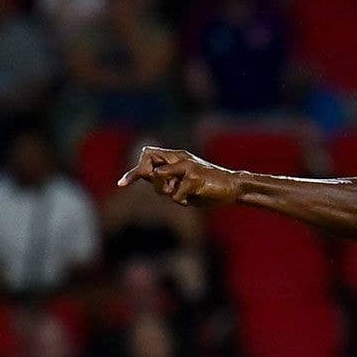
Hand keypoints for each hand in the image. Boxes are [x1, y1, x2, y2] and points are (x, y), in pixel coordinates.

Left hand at [118, 146, 241, 205]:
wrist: (234, 186)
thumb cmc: (209, 187)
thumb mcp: (185, 183)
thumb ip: (168, 180)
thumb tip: (147, 179)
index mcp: (177, 157)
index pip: (147, 155)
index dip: (134, 171)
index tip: (121, 184)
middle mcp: (180, 158)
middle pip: (148, 165)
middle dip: (151, 182)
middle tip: (166, 190)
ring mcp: (187, 166)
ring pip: (158, 178)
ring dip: (166, 192)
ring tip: (182, 195)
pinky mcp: (195, 178)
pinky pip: (176, 195)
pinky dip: (182, 201)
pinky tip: (192, 199)